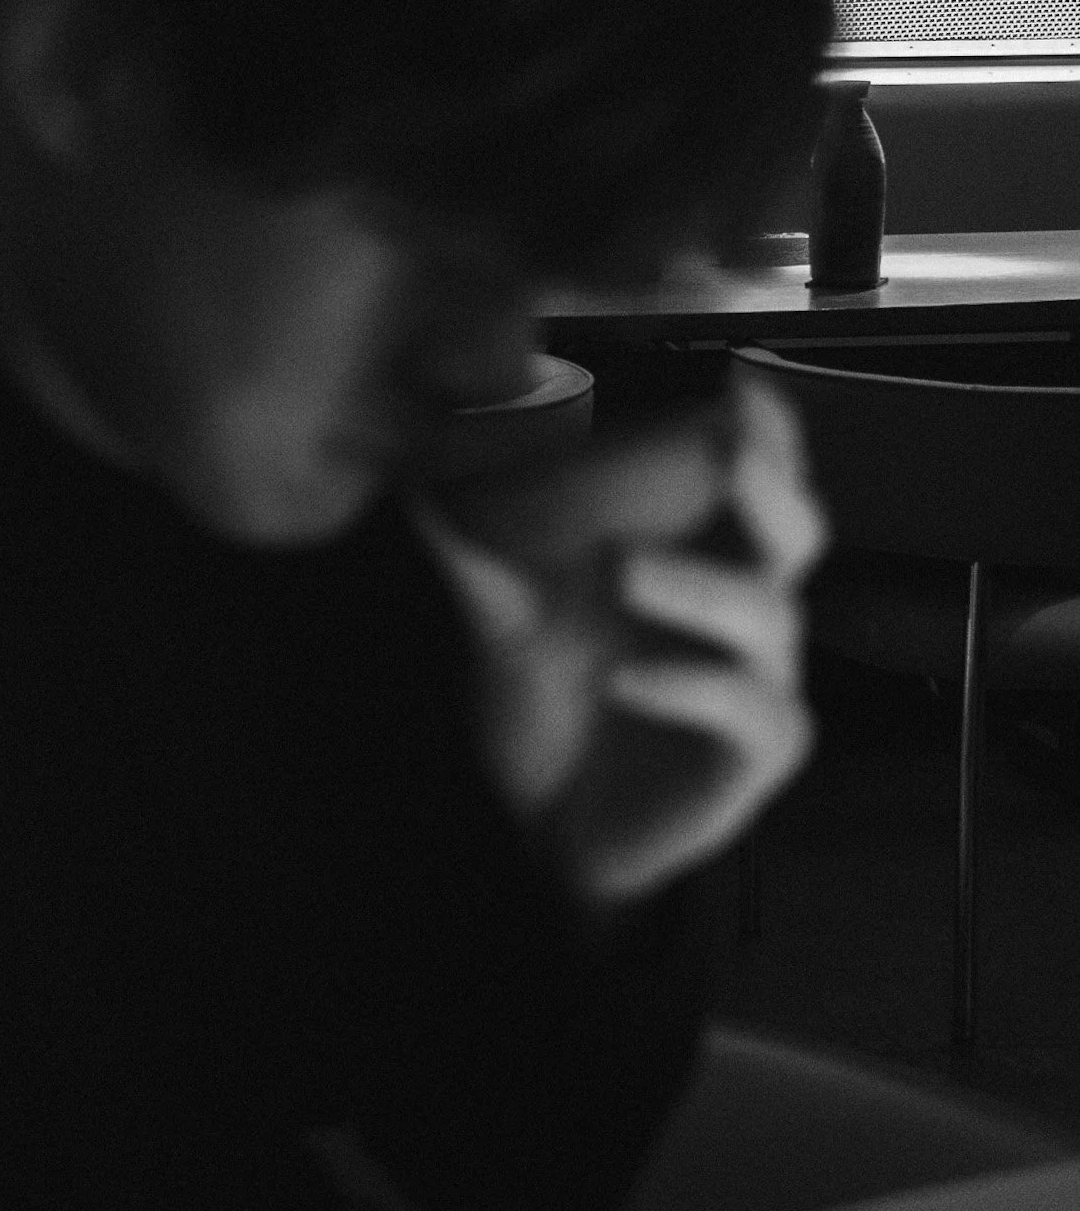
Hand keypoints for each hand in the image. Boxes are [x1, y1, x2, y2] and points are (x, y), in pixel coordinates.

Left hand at [407, 366, 828, 907]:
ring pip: (770, 617)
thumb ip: (471, 552)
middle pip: (798, 532)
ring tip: (626, 569)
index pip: (758, 482)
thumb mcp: (504, 621)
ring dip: (702, 585)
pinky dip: (690, 686)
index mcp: (704, 561)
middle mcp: (746, 614)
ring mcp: (760, 685)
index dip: (765, 431)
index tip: (738, 380)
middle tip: (729, 451)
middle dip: (773, 486)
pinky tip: (627, 678)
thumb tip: (412, 477)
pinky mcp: (753, 758)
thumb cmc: (552, 706)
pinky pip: (748, 711)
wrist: (551, 830)